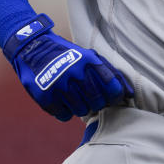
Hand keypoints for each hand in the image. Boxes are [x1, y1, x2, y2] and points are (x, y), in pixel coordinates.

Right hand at [2, 14, 133, 120]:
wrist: (33, 48)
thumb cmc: (68, 55)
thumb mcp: (89, 56)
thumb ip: (110, 73)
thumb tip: (130, 94)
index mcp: (89, 61)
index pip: (112, 88)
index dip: (114, 97)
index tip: (110, 97)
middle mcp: (75, 72)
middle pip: (97, 103)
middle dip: (96, 103)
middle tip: (89, 96)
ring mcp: (59, 84)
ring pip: (81, 111)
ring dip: (80, 107)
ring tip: (74, 96)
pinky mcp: (45, 95)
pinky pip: (64, 115)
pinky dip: (65, 111)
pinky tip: (61, 99)